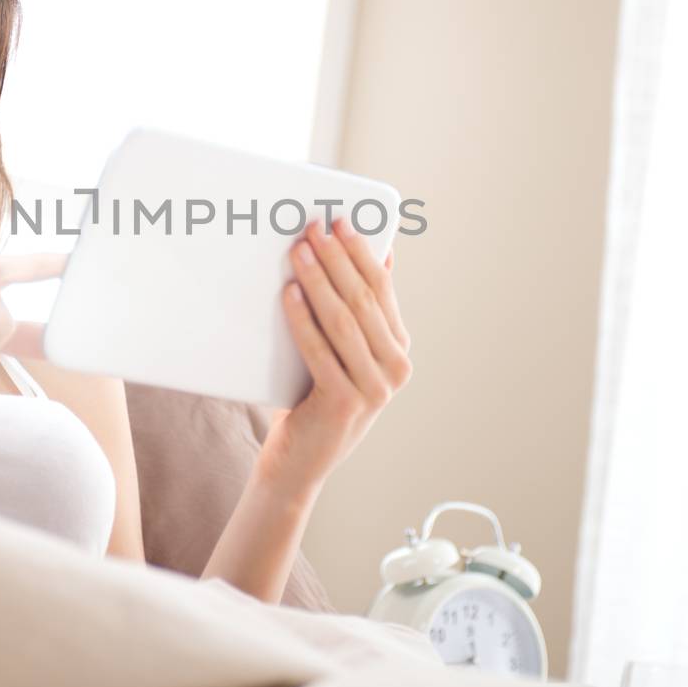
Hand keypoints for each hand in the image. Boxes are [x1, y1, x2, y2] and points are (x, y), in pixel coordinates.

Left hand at [256, 218, 413, 494]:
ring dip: (319, 281)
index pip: (382, 289)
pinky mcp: (343, 403)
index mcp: (398, 349)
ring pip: (344, 321)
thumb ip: (362, 311)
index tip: (340, 221)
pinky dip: (304, 319)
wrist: (298, 464)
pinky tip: (289, 294)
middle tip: (314, 227)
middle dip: (337, 258)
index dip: (361, 252)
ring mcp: (373, 389)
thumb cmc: (316, 399)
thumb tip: (381, 252)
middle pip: (363, 300)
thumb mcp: (344, 353)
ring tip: (298, 251)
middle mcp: (395, 368)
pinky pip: (320, 350)